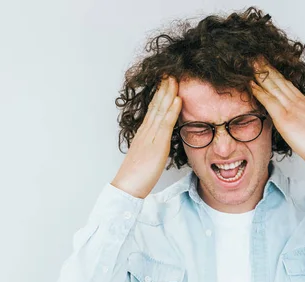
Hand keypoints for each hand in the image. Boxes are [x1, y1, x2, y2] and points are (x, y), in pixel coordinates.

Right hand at [111, 76, 181, 197]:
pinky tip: (177, 99)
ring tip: (175, 79)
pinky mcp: (156, 144)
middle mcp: (146, 131)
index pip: (153, 110)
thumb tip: (159, 143)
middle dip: (163, 88)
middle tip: (170, 73)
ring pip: (160, 110)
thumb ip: (152, 147)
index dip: (159, 96)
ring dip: (168, 93)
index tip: (165, 83)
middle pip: (155, 105)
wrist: (127, 186)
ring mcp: (150, 136)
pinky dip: (171, 110)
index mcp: (143, 134)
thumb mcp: (146, 157)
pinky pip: (165, 123)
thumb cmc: (136, 176)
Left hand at [250, 59, 304, 170]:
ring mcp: (291, 109)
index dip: (276, 74)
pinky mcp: (285, 119)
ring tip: (249, 64)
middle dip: (266, 68)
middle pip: (279, 81)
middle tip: (255, 57)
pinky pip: (269, 101)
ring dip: (260, 75)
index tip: (267, 65)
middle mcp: (298, 102)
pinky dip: (259, 91)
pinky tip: (250, 84)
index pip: (287, 84)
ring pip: (273, 87)